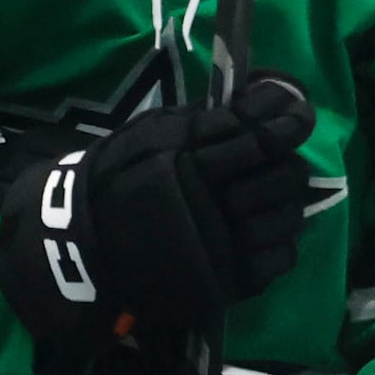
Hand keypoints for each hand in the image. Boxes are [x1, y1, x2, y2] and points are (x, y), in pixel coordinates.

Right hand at [0, 73, 316, 355]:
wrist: (78, 250)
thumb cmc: (116, 180)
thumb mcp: (150, 134)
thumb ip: (209, 117)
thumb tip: (268, 92)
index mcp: (189, 163)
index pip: (261, 136)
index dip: (288, 119)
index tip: (297, 111)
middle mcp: (208, 205)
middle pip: (283, 175)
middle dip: (288, 159)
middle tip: (280, 156)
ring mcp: (219, 248)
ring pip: (288, 216)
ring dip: (286, 200)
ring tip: (270, 196)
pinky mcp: (224, 282)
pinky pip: (279, 258)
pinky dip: (279, 241)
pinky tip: (260, 231)